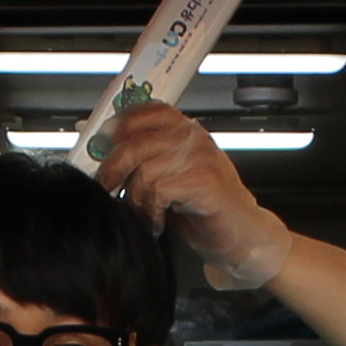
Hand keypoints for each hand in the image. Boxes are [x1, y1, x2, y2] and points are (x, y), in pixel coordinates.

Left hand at [88, 105, 287, 285]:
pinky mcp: (205, 182)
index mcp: (186, 131)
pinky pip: (159, 191)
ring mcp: (201, 158)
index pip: (145, 112)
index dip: (119, 127)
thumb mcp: (172, 175)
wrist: (243, 234)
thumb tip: (107, 154)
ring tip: (143, 212)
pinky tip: (158, 220)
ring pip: (144, 171)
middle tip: (109, 187)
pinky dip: (151, 211)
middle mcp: (194, 139)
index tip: (103, 146)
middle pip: (134, 143)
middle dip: (113, 170)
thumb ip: (147, 159)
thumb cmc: (206, 208)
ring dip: (136, 199)